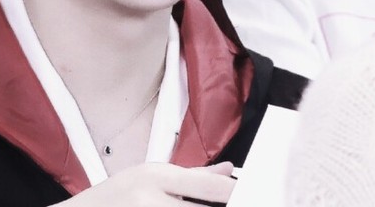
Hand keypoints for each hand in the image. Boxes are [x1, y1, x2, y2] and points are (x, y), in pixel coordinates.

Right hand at [53, 161, 235, 205]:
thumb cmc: (117, 195)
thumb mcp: (151, 174)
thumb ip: (193, 175)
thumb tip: (230, 171)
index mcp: (156, 178)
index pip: (210, 188)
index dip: (238, 194)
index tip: (257, 194)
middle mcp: (154, 203)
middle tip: (245, 203)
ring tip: (208, 206)